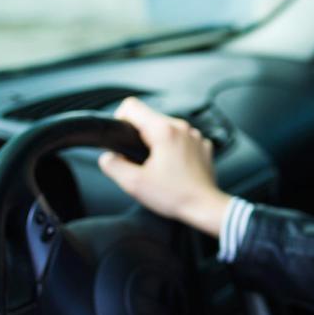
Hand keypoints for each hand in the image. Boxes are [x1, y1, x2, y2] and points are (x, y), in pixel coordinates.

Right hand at [99, 97, 230, 236]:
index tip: (122, 140)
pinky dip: (174, 150)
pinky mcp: (202, 147)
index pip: (132, 107)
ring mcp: (194, 136)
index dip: (120, 120)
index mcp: (164, 130)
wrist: (205, 207)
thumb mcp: (134, 183)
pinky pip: (181, 140)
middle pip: (149, 118)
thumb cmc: (174, 196)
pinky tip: (173, 168)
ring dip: (157, 143)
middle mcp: (182, 127)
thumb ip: (113, 165)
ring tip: (157, 166)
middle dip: (139, 136)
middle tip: (139, 161)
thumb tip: (108, 157)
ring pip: (166, 129)